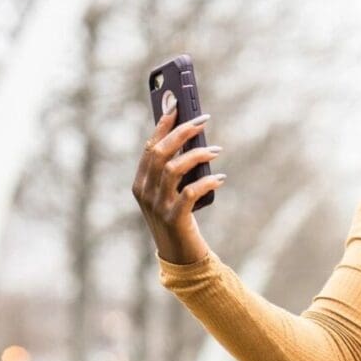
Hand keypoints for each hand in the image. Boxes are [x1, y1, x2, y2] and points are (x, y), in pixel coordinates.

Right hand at [132, 104, 225, 263]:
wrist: (179, 255)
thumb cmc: (178, 217)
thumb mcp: (171, 191)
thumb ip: (176, 169)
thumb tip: (195, 138)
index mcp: (140, 183)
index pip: (150, 147)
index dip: (163, 124)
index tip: (177, 105)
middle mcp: (144, 192)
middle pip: (160, 153)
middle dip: (182, 132)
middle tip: (204, 120)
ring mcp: (157, 206)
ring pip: (172, 169)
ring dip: (196, 155)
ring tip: (217, 150)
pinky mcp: (173, 219)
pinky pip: (189, 193)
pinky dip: (206, 182)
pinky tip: (220, 177)